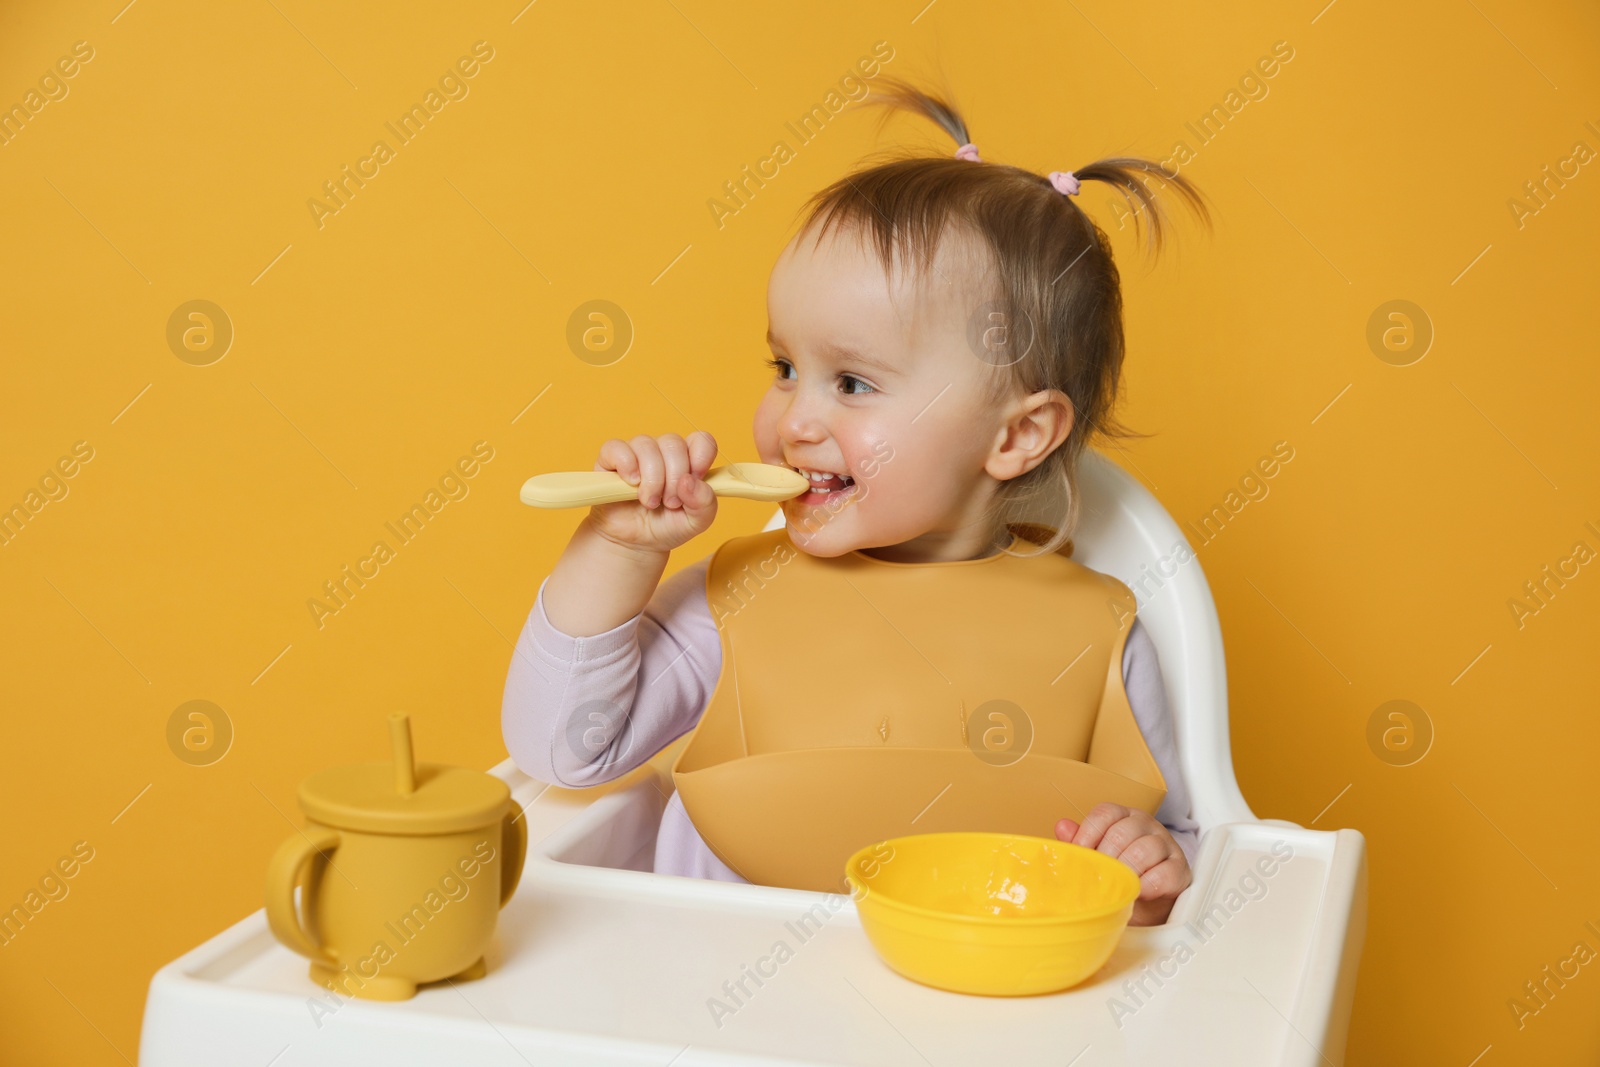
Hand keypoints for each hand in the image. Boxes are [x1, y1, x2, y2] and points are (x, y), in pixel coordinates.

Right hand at [587, 431, 718, 553]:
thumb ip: (705, 502)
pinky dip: (626, 464)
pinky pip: (617, 448)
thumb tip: (688, 481)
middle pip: (673, 443)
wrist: (636, 543)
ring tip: (650, 502)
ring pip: (647, 446)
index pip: (701, 439)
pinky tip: (631, 483)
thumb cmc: (667, 526)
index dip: (701, 456)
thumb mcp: (697, 521)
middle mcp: (663, 451)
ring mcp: (637, 452)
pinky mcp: (611, 459)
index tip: (696, 478)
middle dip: (674, 477)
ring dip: (652, 479)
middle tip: (670, 503)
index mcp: (689, 459)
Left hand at [1056, 803, 1191, 926]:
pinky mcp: (1180, 869)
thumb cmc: (1122, 877)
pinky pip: (1165, 873)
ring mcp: (1166, 845)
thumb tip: (1062, 827)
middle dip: (1106, 858)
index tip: (1079, 855)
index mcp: (1123, 817)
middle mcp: (1146, 826)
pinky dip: (1148, 885)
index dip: (1088, 833)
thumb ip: (1082, 843)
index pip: (1105, 813)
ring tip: (1118, 885)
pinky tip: (1138, 893)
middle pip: (1123, 831)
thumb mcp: (1099, 859)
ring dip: (1127, 871)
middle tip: (1099, 876)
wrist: (1149, 905)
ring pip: (1145, 848)